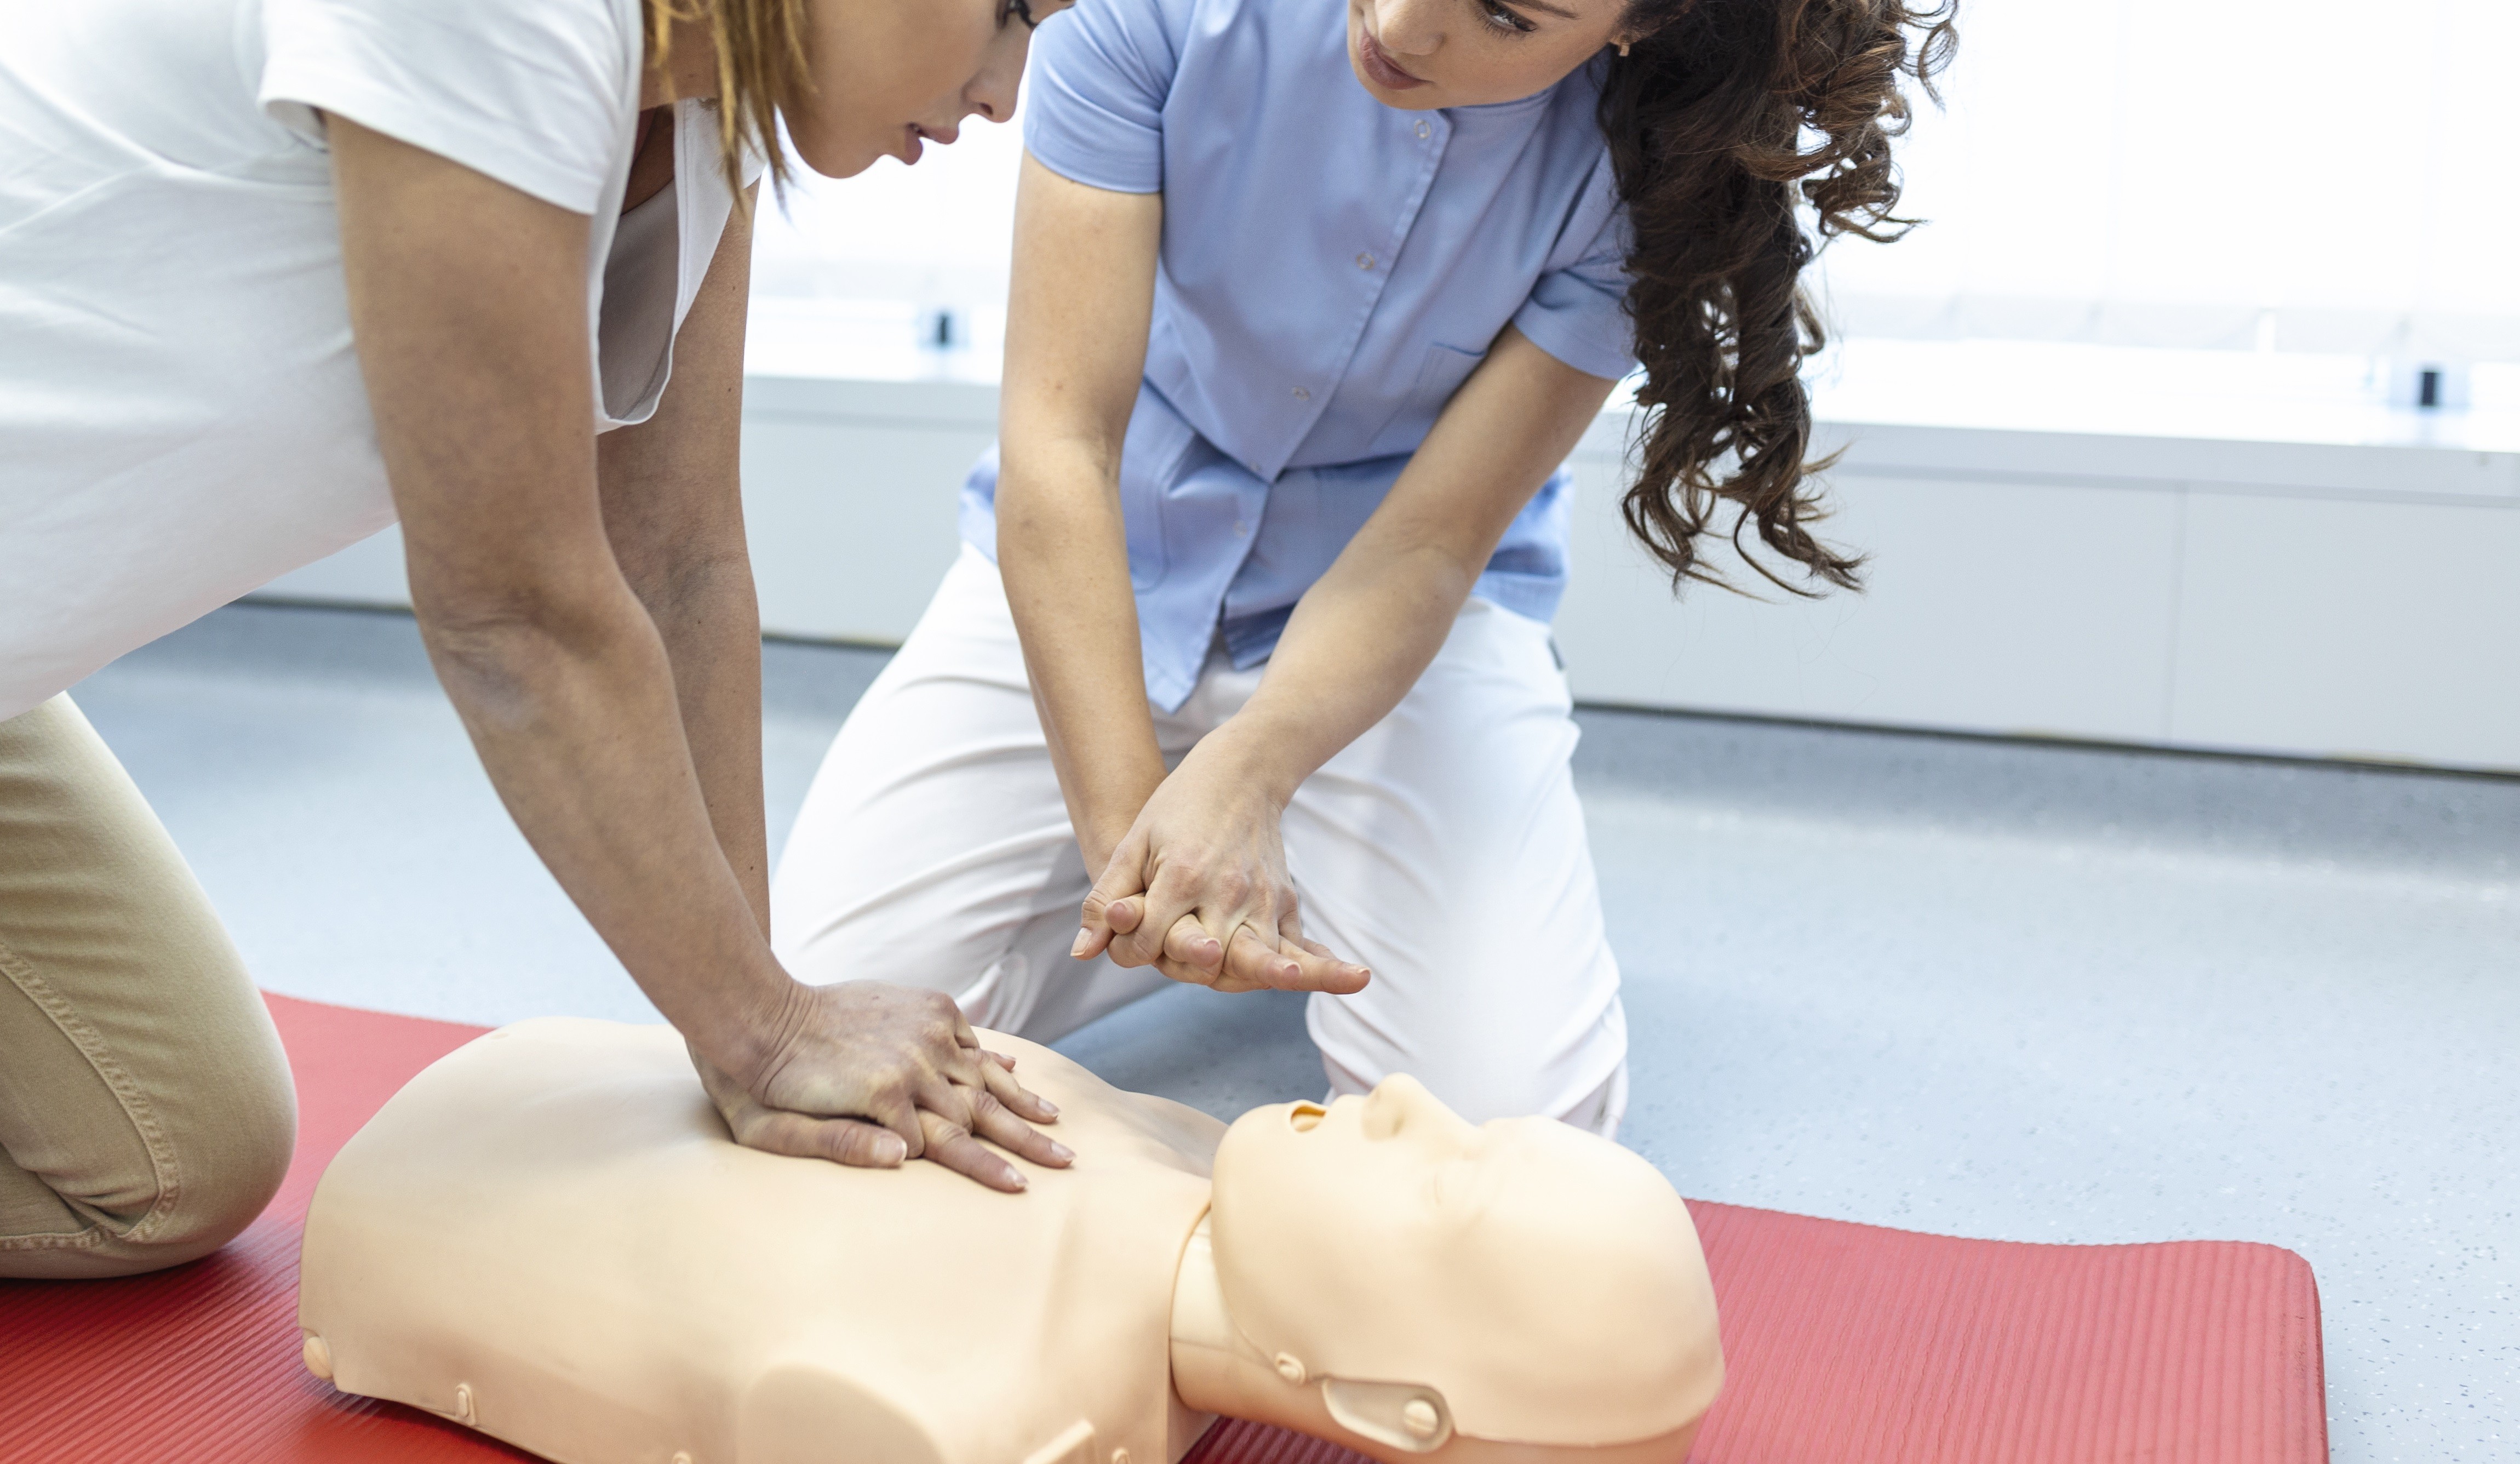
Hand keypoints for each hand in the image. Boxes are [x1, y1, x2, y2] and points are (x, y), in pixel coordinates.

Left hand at [700, 981, 1071, 1191]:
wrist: (759, 1011)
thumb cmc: (764, 1086)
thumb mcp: (778, 1133)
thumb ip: (839, 1147)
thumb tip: (903, 1159)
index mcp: (885, 1097)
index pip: (949, 1145)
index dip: (985, 1169)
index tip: (1018, 1190)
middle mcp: (914, 1062)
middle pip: (980, 1111)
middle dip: (1024, 1139)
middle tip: (1065, 1161)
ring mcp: (921, 1031)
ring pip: (982, 1074)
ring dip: (1019, 1098)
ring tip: (1054, 1119)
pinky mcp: (921, 1006)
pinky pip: (966, 1037)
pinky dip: (990, 1055)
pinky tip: (1014, 1068)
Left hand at [1070, 740, 1370, 995]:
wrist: (1243, 770)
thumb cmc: (1179, 808)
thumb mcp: (1134, 843)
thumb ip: (1108, 899)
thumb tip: (1083, 953)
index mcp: (1183, 876)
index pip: (1151, 939)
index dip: (1133, 949)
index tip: (1131, 942)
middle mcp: (1226, 890)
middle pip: (1212, 952)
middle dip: (1200, 962)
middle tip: (1207, 960)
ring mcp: (1263, 897)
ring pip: (1263, 955)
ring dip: (1277, 974)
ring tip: (1309, 982)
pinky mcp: (1287, 901)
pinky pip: (1298, 945)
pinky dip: (1317, 967)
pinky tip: (1351, 979)